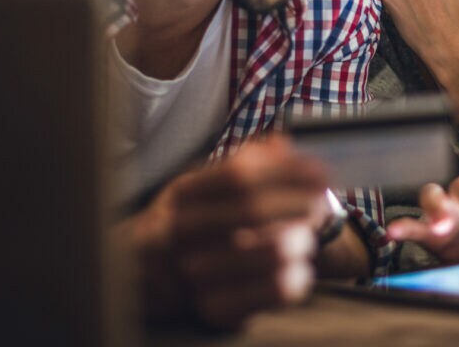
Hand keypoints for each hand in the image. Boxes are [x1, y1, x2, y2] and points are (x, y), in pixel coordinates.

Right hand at [121, 134, 330, 328]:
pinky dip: (289, 281)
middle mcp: (178, 233)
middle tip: (322, 202)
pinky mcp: (208, 312)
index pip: (238, 175)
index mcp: (181, 195)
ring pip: (258, 255)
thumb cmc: (184, 224)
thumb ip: (243, 165)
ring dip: (296, 241)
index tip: (320, 169)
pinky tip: (299, 271)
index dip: (286, 170)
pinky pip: (260, 297)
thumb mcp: (201, 189)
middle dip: (297, 203)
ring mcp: (189, 276)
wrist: (135, 279)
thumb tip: (283, 145)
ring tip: (308, 236)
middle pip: (250, 210)